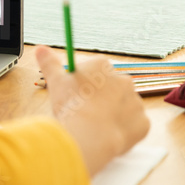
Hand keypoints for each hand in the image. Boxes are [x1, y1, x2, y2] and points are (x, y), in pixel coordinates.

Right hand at [35, 46, 148, 176]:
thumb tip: (40, 48)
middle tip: (84, 111)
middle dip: (100, 97)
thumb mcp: (55, 81)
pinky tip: (107, 135)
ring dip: (112, 113)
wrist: (89, 136)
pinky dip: (122, 130)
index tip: (75, 95)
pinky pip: (132, 125)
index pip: (94, 71)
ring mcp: (136, 102)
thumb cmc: (71, 106)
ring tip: (94, 126)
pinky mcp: (143, 123)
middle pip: (110, 87)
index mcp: (102, 67)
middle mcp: (124, 80)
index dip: (83, 84)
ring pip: (122, 106)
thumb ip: (49, 63)